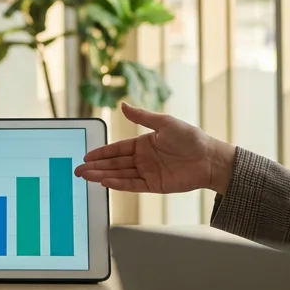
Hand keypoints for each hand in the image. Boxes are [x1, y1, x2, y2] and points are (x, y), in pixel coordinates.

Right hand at [73, 102, 236, 194]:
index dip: (101, 152)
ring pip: (120, 175)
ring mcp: (148, 173)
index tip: (86, 155)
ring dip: (103, 175)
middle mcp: (143, 159)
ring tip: (86, 177)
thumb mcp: (164, 122)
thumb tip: (123, 104)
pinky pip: (133, 185)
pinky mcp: (155, 185)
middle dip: (95, 166)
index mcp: (143, 143)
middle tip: (78, 170)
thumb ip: (142, 117)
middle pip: (114, 163)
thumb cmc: (191, 137)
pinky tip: (106, 182)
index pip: (116, 149)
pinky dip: (119, 184)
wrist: (210, 158)